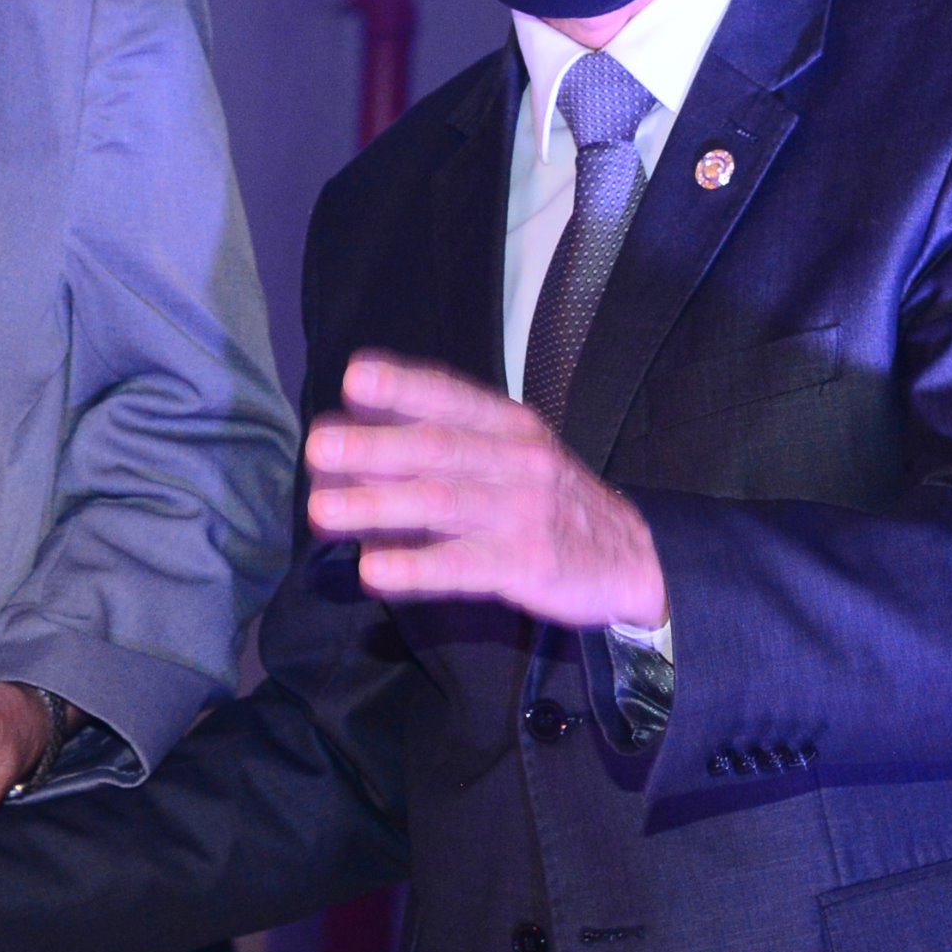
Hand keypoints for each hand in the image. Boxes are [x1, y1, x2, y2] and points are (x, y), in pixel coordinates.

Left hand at [306, 352, 668, 627]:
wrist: (634, 558)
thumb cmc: (545, 502)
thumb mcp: (505, 459)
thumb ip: (435, 453)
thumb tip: (343, 455)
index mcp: (507, 426)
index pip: (451, 398)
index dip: (403, 386)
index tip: (354, 379)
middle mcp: (515, 460)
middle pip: (437, 448)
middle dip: (372, 447)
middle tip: (316, 449)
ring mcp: (523, 512)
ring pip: (442, 503)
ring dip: (377, 506)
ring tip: (320, 513)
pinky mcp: (528, 564)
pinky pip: (465, 566)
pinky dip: (416, 566)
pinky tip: (373, 571)